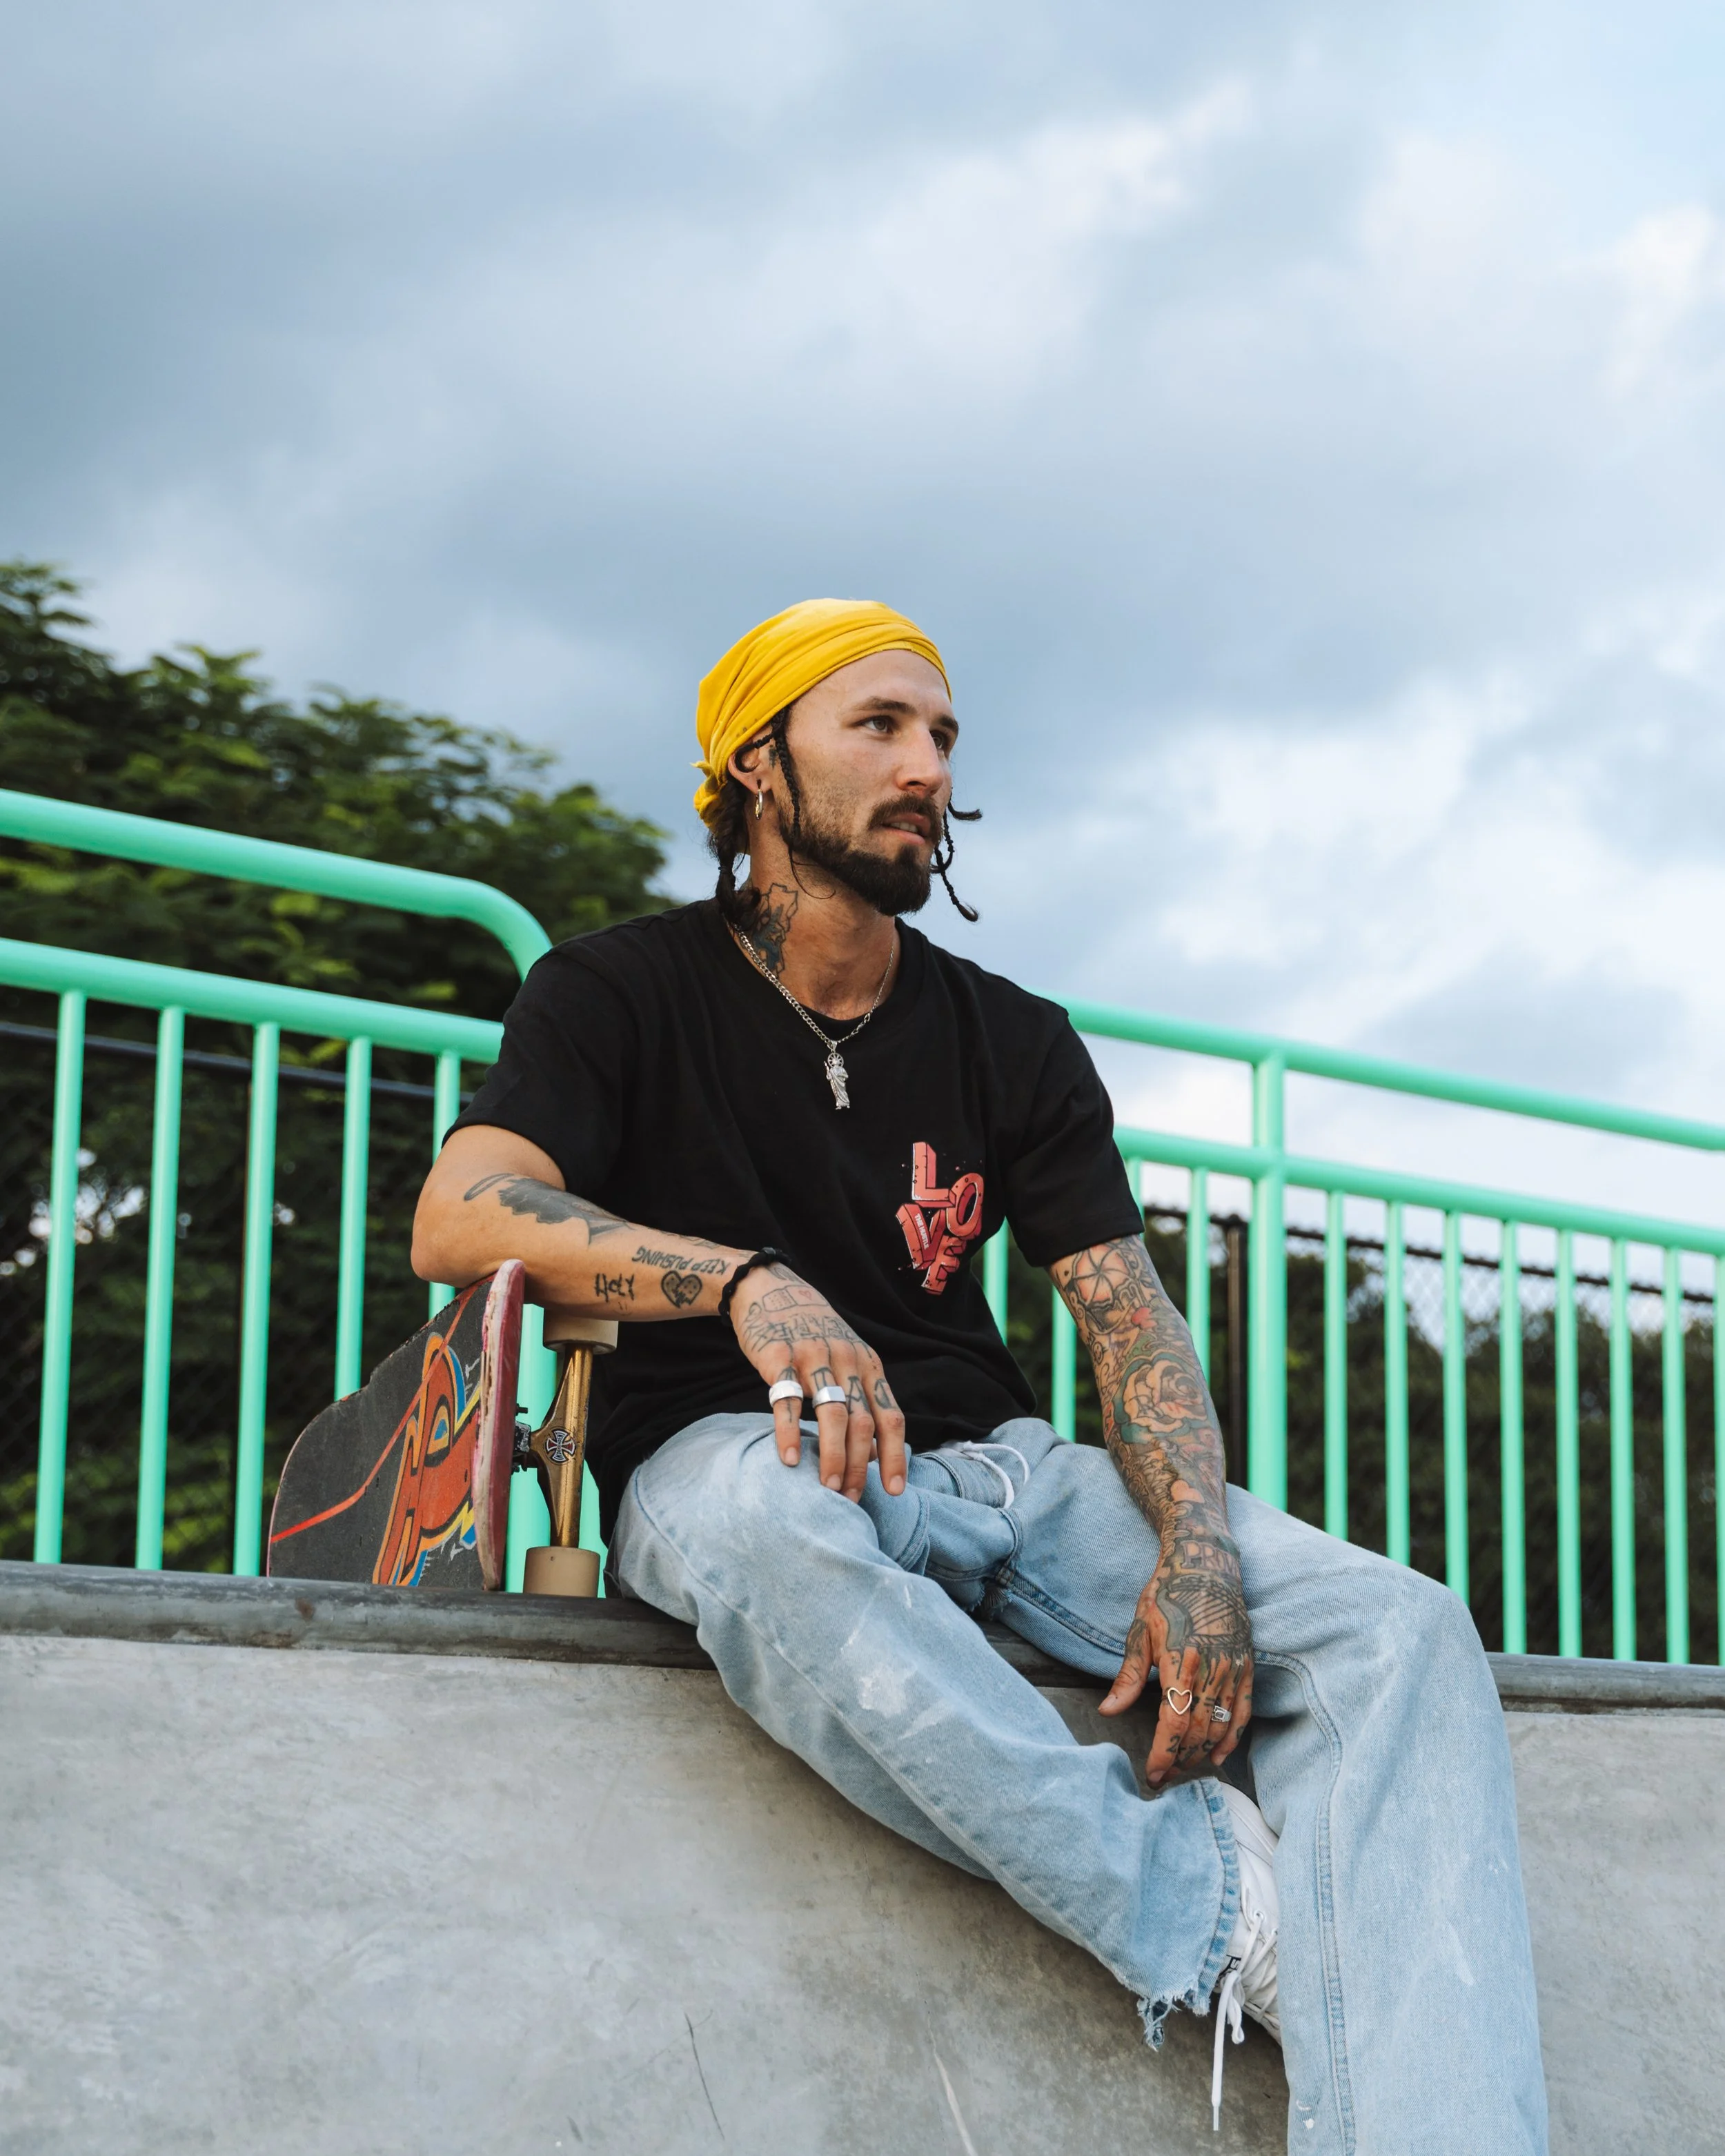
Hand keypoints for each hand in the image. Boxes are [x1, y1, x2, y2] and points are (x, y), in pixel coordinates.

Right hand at [729, 1265, 906, 1500]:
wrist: (770, 1288)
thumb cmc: (813, 1332)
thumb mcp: (848, 1357)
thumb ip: (862, 1399)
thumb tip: (874, 1454)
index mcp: (869, 1365)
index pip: (891, 1417)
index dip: (896, 1455)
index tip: (894, 1490)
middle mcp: (847, 1360)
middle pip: (862, 1423)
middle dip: (859, 1466)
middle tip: (849, 1499)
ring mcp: (813, 1356)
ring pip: (832, 1415)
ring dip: (832, 1457)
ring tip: (827, 1489)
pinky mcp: (778, 1356)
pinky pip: (786, 1400)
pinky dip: (789, 1433)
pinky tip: (789, 1461)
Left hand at [1098, 1526, 1252, 1786]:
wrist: (1205, 1566)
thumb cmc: (1166, 1597)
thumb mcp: (1139, 1632)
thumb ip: (1128, 1677)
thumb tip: (1107, 1711)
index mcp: (1180, 1661)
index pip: (1173, 1723)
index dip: (1163, 1755)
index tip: (1152, 1775)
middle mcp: (1211, 1668)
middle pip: (1198, 1731)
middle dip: (1179, 1759)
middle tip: (1164, 1776)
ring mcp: (1233, 1668)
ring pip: (1220, 1726)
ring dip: (1201, 1753)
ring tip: (1183, 1766)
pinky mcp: (1247, 1666)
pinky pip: (1242, 1712)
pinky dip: (1232, 1738)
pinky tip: (1218, 1755)